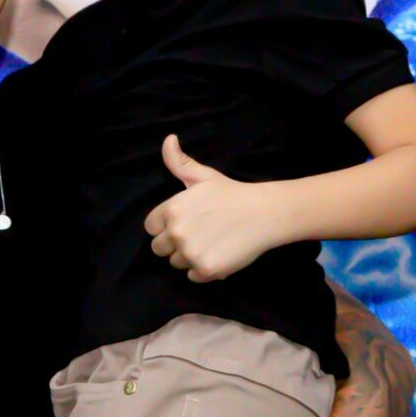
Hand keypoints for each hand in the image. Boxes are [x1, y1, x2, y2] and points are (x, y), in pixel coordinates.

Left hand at [143, 136, 281, 281]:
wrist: (264, 213)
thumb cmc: (232, 193)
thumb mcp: (203, 176)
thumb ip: (179, 162)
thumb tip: (168, 140)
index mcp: (172, 209)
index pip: (151, 228)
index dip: (164, 226)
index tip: (182, 223)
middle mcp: (177, 232)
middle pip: (159, 248)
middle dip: (174, 243)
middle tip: (198, 233)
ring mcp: (191, 253)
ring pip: (176, 263)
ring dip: (188, 257)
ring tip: (210, 242)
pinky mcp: (206, 270)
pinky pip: (192, 277)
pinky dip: (203, 270)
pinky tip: (218, 253)